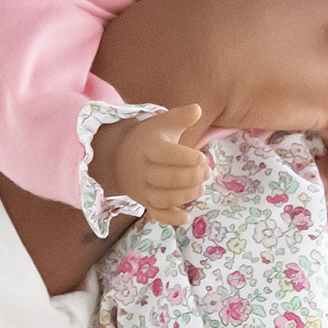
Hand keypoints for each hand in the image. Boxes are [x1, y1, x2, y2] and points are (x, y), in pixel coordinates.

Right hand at [90, 103, 209, 226]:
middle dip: (191, 177)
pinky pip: (156, 214)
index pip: (166, 154)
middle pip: (167, 179)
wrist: (121, 157)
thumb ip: (181, 117)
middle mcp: (144, 171)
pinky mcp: (145, 202)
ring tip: (201, 187)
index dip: (185, 158)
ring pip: (163, 198)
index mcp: (150, 149)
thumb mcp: (163, 123)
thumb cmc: (150, 138)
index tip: (202, 157)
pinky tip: (187, 217)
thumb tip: (198, 108)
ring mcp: (143, 189)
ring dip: (186, 196)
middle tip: (207, 171)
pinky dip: (170, 219)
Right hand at [92, 0, 327, 132]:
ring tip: (264, 81)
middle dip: (313, 46)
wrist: (187, 54)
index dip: (296, 19)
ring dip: (309, 79)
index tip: (267, 32)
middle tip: (267, 60)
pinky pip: (327, 106)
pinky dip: (301, 111)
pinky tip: (269, 102)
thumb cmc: (195, 4)